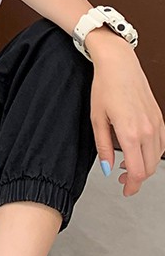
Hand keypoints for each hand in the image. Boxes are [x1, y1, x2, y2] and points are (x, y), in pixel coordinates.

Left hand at [89, 32, 164, 195]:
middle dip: (137, 179)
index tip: (125, 190)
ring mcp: (156, 125)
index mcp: (130, 132)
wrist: (119, 65)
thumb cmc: (105, 87)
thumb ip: (103, 146)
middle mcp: (148, 131)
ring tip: (127, 166)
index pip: (138, 171)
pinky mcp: (160, 119)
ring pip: (157, 158)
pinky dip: (151, 154)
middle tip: (122, 179)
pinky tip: (138, 151)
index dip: (132, 186)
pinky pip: (161, 145)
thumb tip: (108, 168)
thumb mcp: (97, 118)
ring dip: (145, 167)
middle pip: (149, 168)